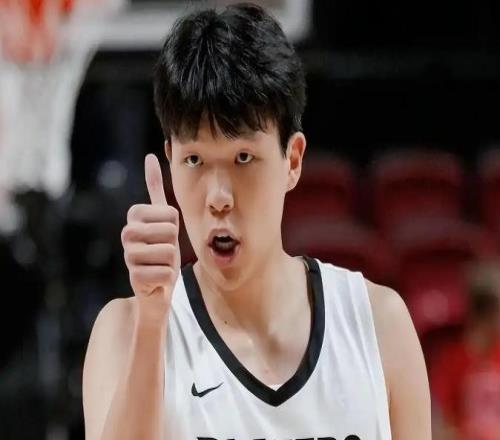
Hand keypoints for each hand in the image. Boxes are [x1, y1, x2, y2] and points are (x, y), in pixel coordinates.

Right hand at [121, 154, 179, 324]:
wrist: (155, 285)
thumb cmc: (161, 249)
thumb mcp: (163, 218)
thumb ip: (155, 188)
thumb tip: (150, 155)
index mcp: (134, 215)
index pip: (172, 214)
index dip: (175, 227)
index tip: (164, 235)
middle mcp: (127, 232)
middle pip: (171, 232)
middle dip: (173, 245)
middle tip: (163, 252)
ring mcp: (128, 255)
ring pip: (170, 253)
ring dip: (171, 263)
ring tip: (160, 265)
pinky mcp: (134, 277)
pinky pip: (166, 273)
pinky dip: (167, 278)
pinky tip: (156, 280)